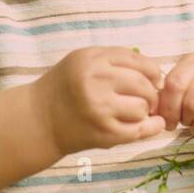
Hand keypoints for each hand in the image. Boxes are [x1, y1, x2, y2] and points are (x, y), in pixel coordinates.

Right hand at [35, 47, 166, 155]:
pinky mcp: (103, 133)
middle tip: (148, 98)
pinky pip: (138, 130)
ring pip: (142, 107)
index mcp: (91, 60)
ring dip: (144, 110)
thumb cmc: (64, 87)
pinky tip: (151, 125)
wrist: (38, 119)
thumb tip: (155, 71)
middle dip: (151, 92)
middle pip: (143, 83)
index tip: (154, 79)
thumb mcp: (82, 60)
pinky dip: (150, 128)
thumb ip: (114, 59)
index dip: (152, 71)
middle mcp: (95, 82)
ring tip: (135, 111)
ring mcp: (99, 109)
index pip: (138, 60)